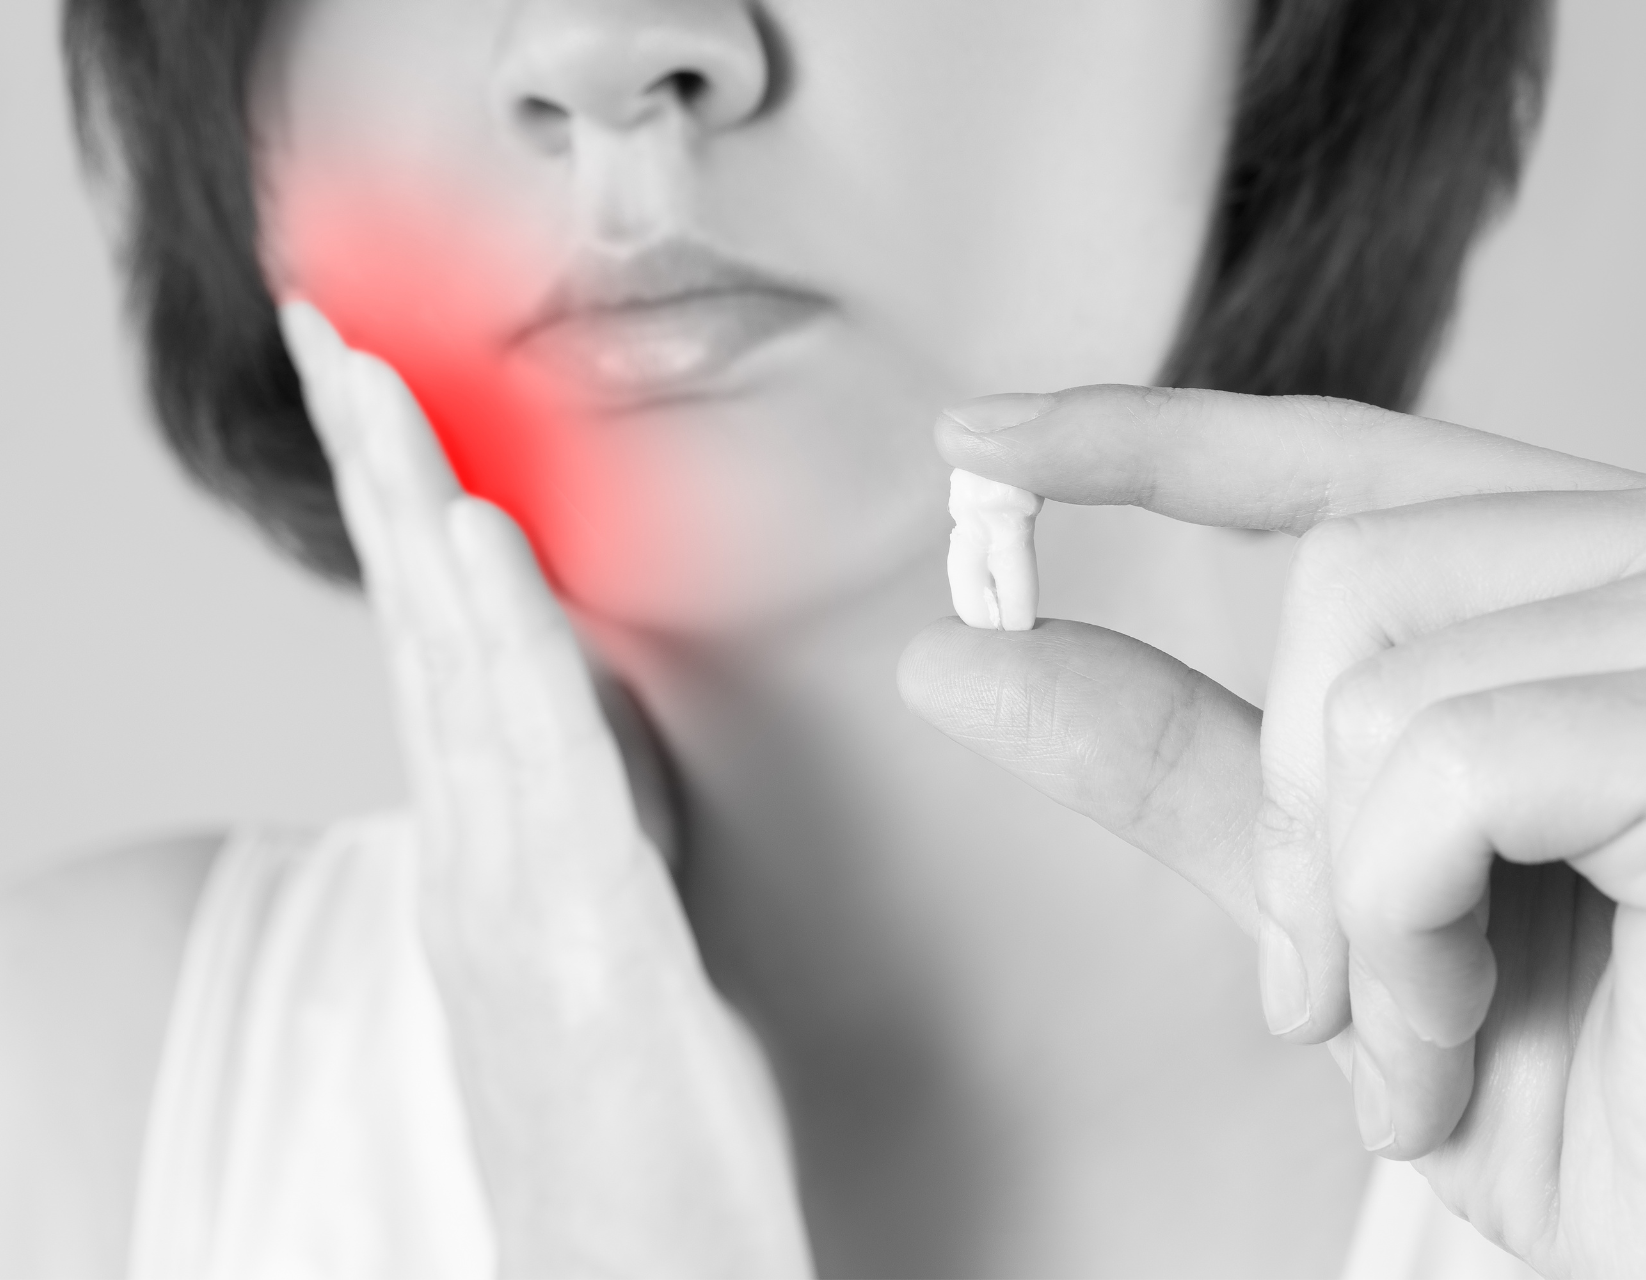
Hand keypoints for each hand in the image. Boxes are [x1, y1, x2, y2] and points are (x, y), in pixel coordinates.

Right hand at [279, 303, 811, 1278]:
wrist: (631, 1276)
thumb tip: (599, 712)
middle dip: (381, 472)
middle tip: (337, 335)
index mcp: (496, 848)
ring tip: (383, 387)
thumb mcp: (617, 936)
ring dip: (418, 519)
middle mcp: (482, 856)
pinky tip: (477, 550)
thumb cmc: (633, 1121)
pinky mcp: (580, 943)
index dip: (405, 511)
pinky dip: (501, 645)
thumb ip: (596, 819)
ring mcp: (515, 897)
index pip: (441, 646)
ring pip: (461, 676)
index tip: (382, 393)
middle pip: (424, 632)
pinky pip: (541, 766)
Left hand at [900, 385, 1645, 1275]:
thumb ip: (1166, 750)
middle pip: (1345, 572)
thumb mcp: (1322, 889)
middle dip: (1297, 813)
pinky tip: (1475, 1034)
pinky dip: (1408, 932)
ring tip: (1439, 1026)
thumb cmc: (1562, 1079)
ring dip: (1354, 907)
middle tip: (1353, 983)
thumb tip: (952, 655)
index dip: (1154, 442)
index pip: (1352, 459)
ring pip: (1377, 678)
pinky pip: (1443, 768)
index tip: (980, 440)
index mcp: (1622, 564)